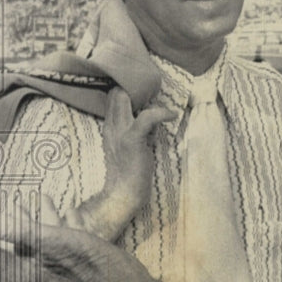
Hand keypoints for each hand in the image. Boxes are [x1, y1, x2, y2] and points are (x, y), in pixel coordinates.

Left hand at [0, 193, 112, 281]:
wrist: (117, 278)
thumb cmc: (83, 259)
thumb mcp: (49, 240)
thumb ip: (18, 231)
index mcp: (39, 251)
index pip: (14, 234)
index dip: (2, 222)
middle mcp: (51, 254)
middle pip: (31, 231)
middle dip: (24, 215)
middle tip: (16, 200)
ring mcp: (70, 253)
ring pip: (53, 230)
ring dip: (47, 214)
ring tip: (45, 198)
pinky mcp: (87, 251)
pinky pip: (74, 232)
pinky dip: (70, 220)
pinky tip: (72, 211)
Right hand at [94, 87, 173, 229]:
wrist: (124, 195)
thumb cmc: (132, 171)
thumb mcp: (134, 143)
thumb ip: (141, 127)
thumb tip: (154, 113)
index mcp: (110, 126)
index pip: (113, 96)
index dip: (128, 87)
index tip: (145, 88)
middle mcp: (111, 126)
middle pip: (116, 91)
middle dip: (135, 86)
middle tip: (154, 90)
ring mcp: (120, 132)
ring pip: (125, 97)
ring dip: (146, 96)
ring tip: (161, 104)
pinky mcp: (132, 140)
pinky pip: (147, 117)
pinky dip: (161, 113)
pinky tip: (172, 115)